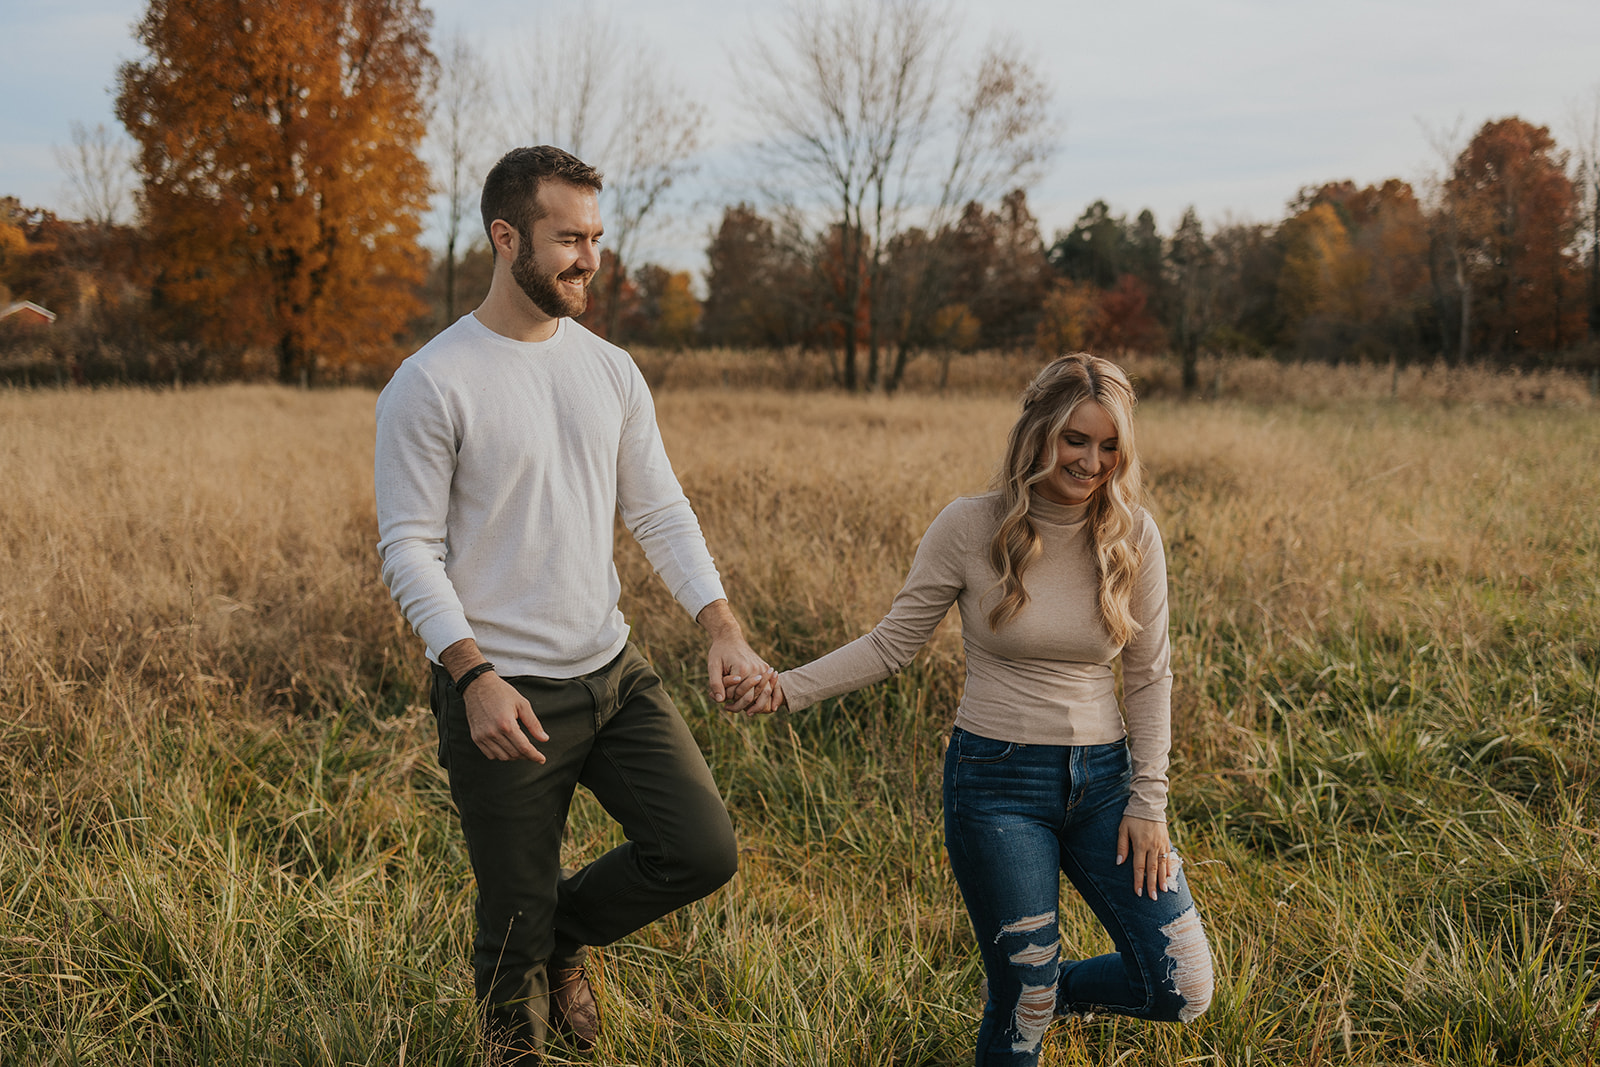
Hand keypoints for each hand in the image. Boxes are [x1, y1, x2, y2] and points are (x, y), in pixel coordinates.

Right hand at [439, 638, 548, 762]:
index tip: (541, 759)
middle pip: (514, 754)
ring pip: (502, 757)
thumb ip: (533, 723)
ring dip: (514, 756)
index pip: (523, 748)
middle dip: (526, 756)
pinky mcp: (476, 737)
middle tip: (533, 752)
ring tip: (520, 749)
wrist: (477, 686)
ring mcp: (483, 736)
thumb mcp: (522, 704)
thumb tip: (544, 739)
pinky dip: (501, 755)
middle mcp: (493, 733)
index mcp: (507, 724)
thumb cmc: (501, 692)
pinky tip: (507, 747)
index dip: (534, 756)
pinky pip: (490, 754)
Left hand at [697, 599, 778, 713]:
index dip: (726, 697)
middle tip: (727, 708)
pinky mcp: (765, 667)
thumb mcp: (713, 666)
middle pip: (750, 697)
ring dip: (753, 704)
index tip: (716, 695)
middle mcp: (755, 669)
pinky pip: (770, 686)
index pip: (736, 694)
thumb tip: (720, 701)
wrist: (730, 637)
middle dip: (738, 704)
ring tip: (745, 712)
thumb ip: (715, 683)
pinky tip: (772, 708)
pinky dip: (771, 698)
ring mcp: (762, 668)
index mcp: (742, 669)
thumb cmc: (719, 651)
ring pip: (762, 694)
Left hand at [1116, 815, 1173, 899]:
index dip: (1139, 881)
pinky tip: (1169, 876)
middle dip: (1152, 885)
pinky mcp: (1166, 841)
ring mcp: (1161, 844)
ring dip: (1162, 879)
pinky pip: (1168, 857)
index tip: (1138, 892)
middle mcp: (1152, 846)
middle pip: (1152, 869)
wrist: (1149, 804)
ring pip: (1162, 865)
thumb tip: (1119, 862)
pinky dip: (1169, 868)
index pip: (1139, 867)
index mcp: (1140, 844)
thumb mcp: (1123, 829)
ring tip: (1163, 891)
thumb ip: (1122, 846)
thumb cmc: (1133, 817)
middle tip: (1153, 898)